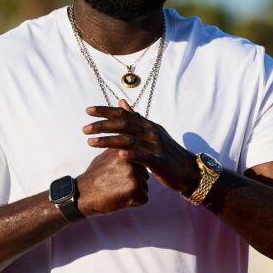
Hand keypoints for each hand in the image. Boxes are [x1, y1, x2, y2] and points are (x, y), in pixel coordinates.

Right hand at [76, 149, 149, 216]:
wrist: (81, 195)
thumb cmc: (95, 176)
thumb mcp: (108, 156)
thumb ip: (123, 151)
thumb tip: (135, 146)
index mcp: (126, 149)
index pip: (140, 164)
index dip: (128, 173)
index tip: (114, 175)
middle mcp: (131, 159)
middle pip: (144, 176)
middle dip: (133, 183)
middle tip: (114, 184)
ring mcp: (134, 173)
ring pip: (144, 188)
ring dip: (133, 193)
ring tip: (115, 190)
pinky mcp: (135, 189)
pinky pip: (143, 199)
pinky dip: (133, 203)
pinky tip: (118, 199)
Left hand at [83, 99, 199, 192]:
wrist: (188, 170)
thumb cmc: (167, 152)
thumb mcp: (151, 131)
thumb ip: (135, 117)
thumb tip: (121, 102)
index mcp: (147, 125)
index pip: (124, 113)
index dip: (105, 111)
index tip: (88, 111)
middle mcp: (150, 132)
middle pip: (123, 124)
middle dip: (102, 125)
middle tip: (84, 128)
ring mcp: (155, 146)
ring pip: (129, 140)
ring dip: (108, 140)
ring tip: (90, 142)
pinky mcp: (159, 161)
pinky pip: (144, 156)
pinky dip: (131, 155)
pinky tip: (119, 155)